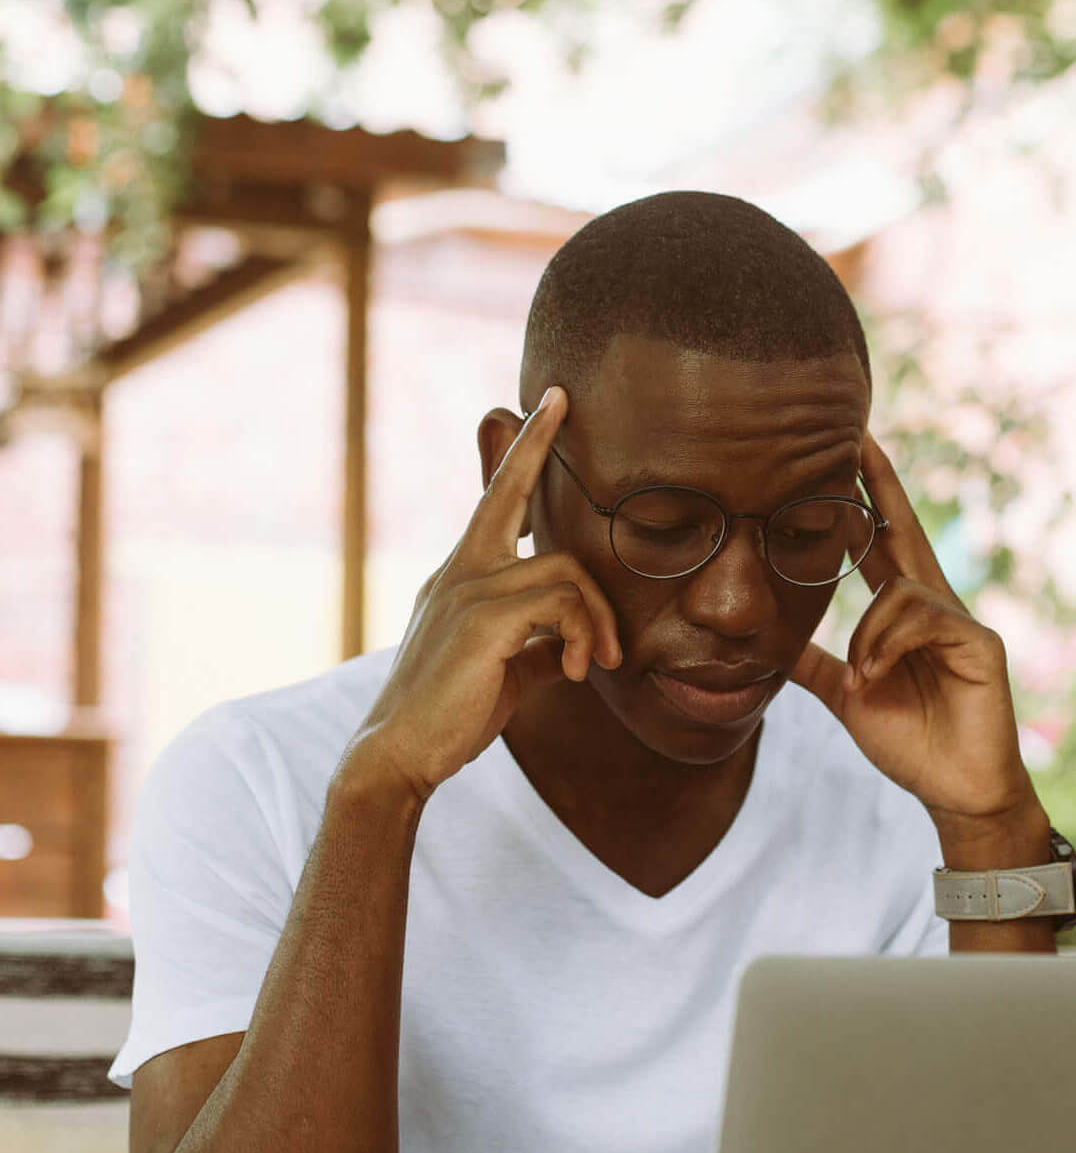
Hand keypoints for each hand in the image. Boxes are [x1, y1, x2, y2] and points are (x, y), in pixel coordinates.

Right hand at [343, 387, 622, 804]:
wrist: (399, 756)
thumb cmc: (451, 715)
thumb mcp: (504, 669)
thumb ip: (538, 643)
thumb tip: (572, 646)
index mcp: (461, 577)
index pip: (493, 503)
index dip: (518, 454)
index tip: (544, 406)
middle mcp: (459, 571)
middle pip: (506, 492)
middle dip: (535, 442)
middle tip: (560, 396)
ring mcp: (467, 590)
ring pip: (565, 569)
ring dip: (598, 617)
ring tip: (598, 663)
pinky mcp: (482, 618)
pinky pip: (561, 603)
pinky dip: (582, 636)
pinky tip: (577, 673)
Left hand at [788, 432, 1036, 837]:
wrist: (954, 792)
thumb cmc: (911, 743)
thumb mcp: (849, 694)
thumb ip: (816, 665)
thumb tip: (774, 643)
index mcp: (903, 614)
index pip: (881, 543)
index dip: (865, 499)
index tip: (845, 454)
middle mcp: (934, 606)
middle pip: (905, 530)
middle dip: (881, 484)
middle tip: (857, 436)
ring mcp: (961, 621)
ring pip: (901, 589)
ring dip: (868, 634)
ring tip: (862, 679)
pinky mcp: (980, 644)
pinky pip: (920, 619)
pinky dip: (886, 646)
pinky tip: (875, 678)